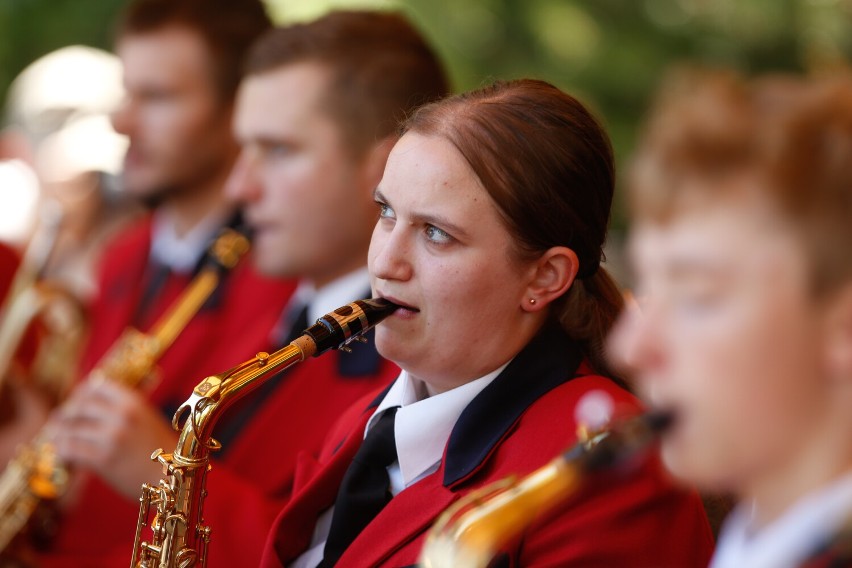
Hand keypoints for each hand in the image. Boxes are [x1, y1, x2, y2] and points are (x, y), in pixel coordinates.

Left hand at [48, 380, 177, 499]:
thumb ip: (122, 410)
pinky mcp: (103, 459)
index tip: (76, 402)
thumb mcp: (147, 419)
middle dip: (66, 415)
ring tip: (56, 440)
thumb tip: (90, 405)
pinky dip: (61, 451)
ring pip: (70, 428)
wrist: (174, 478)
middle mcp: (122, 414)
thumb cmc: (162, 451)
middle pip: (79, 405)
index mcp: (134, 402)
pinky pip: (69, 449)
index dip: (82, 393)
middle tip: (61, 423)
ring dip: (59, 434)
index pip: (97, 385)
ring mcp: (112, 436)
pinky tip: (63, 455)